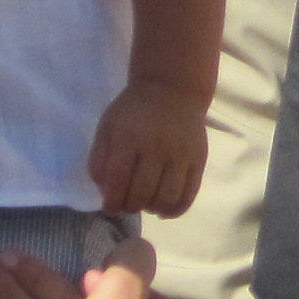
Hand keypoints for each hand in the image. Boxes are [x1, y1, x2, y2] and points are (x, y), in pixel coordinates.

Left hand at [87, 80, 209, 217]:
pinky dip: (175, 209)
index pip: (118, 182)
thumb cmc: (134, 110)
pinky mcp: (199, 159)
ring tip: (146, 205)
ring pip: (166, 198)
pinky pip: (189, 194)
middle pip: (142, 194)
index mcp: (128, 138)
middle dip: (130, 207)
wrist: (172, 88)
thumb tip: (105, 193)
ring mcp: (180, 154)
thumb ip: (99, 159)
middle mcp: (156, 147)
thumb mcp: (107, 127)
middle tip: (127, 205)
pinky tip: (165, 209)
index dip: (112, 202)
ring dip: (152, 209)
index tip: (110, 207)